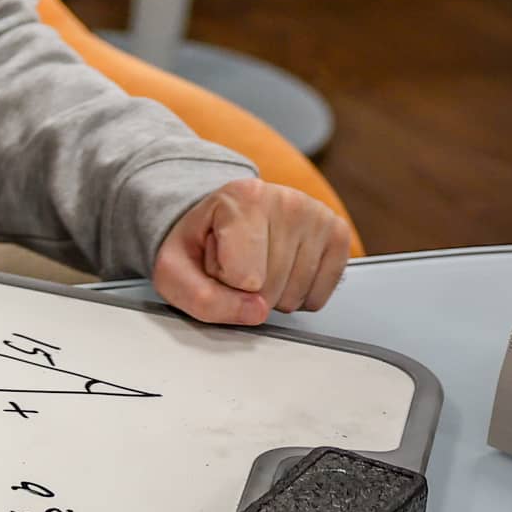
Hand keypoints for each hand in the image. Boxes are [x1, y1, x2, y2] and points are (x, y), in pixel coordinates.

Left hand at [152, 178, 349, 324]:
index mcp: (243, 198)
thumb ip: (203, 298)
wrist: (220, 219)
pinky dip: (296, 296)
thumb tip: (258, 313)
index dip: (221, 281)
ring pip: (295, 297)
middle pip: (270, 289)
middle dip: (245, 290)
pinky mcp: (338, 235)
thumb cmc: (198, 243)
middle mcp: (288, 200)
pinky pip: (318, 297)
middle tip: (233, 261)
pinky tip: (280, 269)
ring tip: (254, 262)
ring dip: (270, 294)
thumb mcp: (173, 272)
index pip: (242, 278)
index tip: (213, 256)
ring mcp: (318, 216)